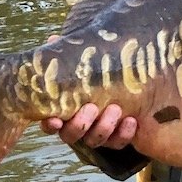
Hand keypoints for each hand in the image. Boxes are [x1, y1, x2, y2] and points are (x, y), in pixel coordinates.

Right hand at [37, 35, 137, 149]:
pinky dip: (124, 133)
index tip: (55, 119)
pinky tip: (132, 120)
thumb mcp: (85, 64)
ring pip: (95, 140)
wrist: (129, 85)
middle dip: (81, 124)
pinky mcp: (117, 137)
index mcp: (64, 111)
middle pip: (71, 135)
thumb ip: (71, 56)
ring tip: (115, 109)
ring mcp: (97, 134)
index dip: (49, 124)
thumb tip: (53, 39)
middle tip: (91, 107)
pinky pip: (119, 142)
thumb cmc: (98, 74)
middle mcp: (78, 126)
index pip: (49, 123)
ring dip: (104, 127)